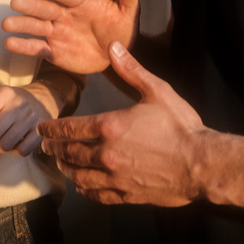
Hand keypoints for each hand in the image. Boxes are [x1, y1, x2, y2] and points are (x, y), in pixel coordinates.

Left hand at [0, 82, 59, 155]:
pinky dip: (13, 152)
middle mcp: (18, 105)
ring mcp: (31, 118)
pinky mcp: (40, 131)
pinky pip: (20, 151)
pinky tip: (15, 143)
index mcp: (3, 94)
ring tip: (3, 138)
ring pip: (4, 146)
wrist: (45, 96)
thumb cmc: (14, 100)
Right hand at [2, 0, 142, 73]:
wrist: (116, 53)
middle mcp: (65, 15)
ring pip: (37, 27)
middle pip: (46, 9)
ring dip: (22, 25)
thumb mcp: (129, 9)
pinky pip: (37, 48)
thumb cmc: (120, 27)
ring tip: (6, 24)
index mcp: (82, 3)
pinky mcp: (54, 51)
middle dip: (31, 6)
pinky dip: (24, 46)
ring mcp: (57, 33)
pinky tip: (9, 43)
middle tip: (15, 2)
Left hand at [37, 42, 206, 205]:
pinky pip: (97, 195)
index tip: (42, 128)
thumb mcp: (157, 91)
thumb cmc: (181, 127)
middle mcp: (106, 154)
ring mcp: (115, 177)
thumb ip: (131, 70)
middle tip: (45, 146)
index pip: (70, 128)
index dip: (52, 128)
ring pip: (79, 175)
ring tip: (61, 163)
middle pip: (69, 152)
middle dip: (54, 148)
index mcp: (109, 126)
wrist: (201, 164)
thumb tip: (113, 47)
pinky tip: (82, 187)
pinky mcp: (127, 194)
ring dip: (66, 168)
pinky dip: (85, 190)